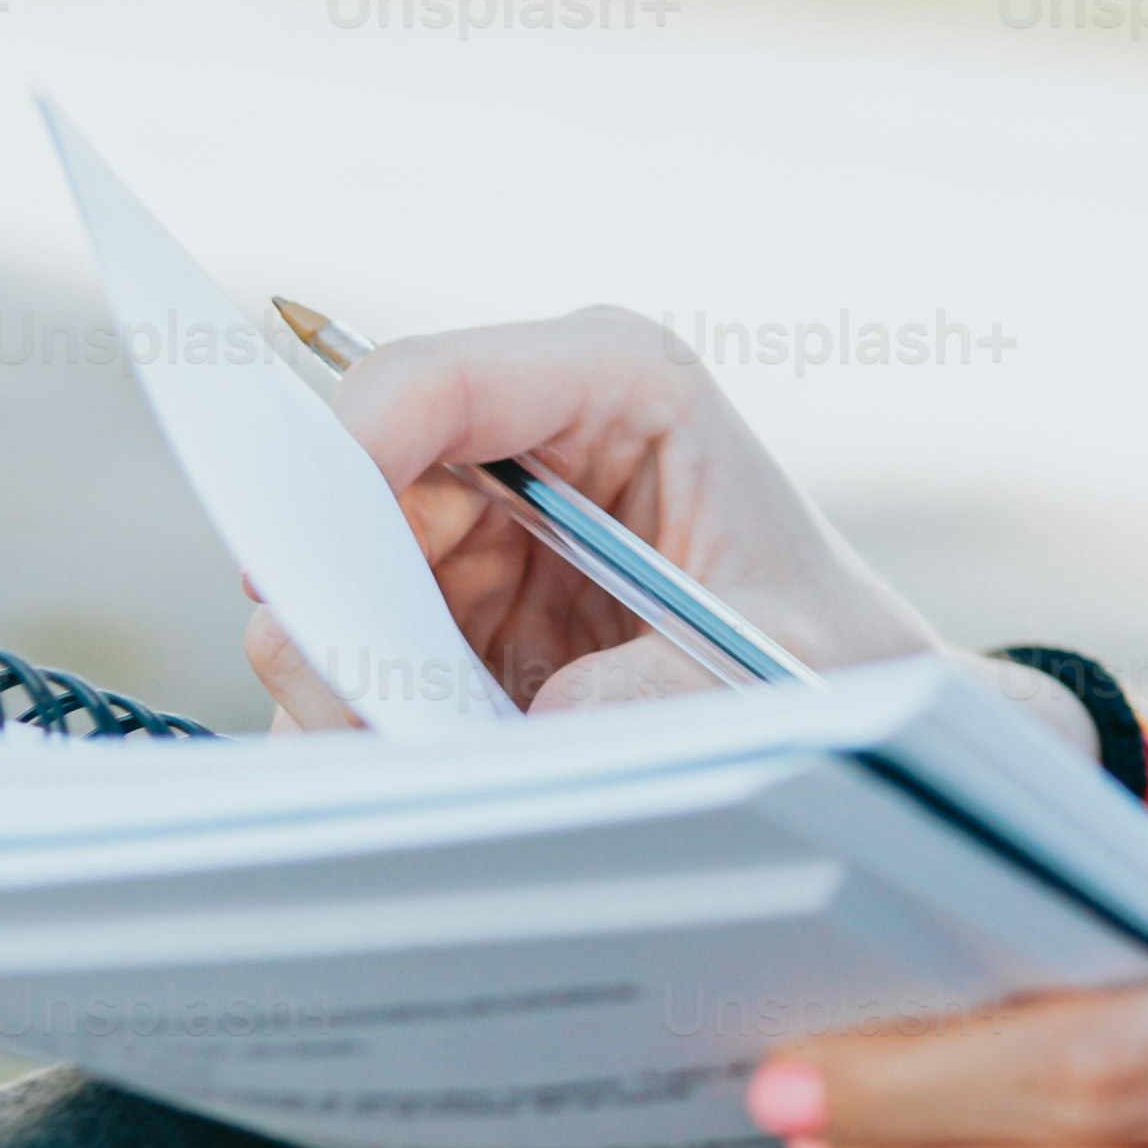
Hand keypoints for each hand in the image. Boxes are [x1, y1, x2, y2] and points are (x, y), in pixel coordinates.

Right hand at [242, 304, 949, 725]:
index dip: (352, 451)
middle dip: (332, 593)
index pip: (440, 379)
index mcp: (623, 384)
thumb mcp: (773, 658)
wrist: (839, 700)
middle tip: (351, 698)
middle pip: (355, 487)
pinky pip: (354, 657)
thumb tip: (542, 727)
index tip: (308, 561)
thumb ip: (660, 685)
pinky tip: (431, 767)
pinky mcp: (448, 607)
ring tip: (422, 751)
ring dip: (348, 675)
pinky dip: (366, 720)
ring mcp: (477, 522)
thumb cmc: (830, 646)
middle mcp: (529, 435)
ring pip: (336, 584)